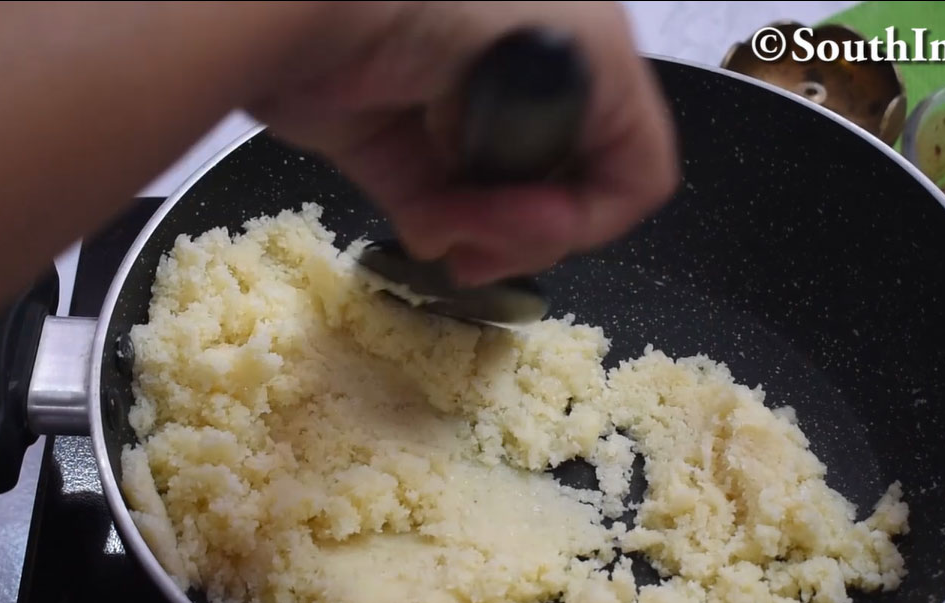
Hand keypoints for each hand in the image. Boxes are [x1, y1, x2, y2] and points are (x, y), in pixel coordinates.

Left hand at [248, 2, 680, 284]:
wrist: (313, 1)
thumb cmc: (455, 4)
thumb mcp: (581, 47)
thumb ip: (618, 137)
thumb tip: (571, 209)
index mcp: (581, 57)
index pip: (631, 165)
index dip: (597, 210)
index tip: (545, 223)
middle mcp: (522, 90)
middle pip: (563, 199)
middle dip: (529, 230)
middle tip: (488, 237)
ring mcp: (453, 120)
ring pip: (499, 219)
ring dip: (482, 238)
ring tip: (446, 226)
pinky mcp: (388, 147)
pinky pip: (434, 215)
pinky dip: (437, 232)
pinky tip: (425, 226)